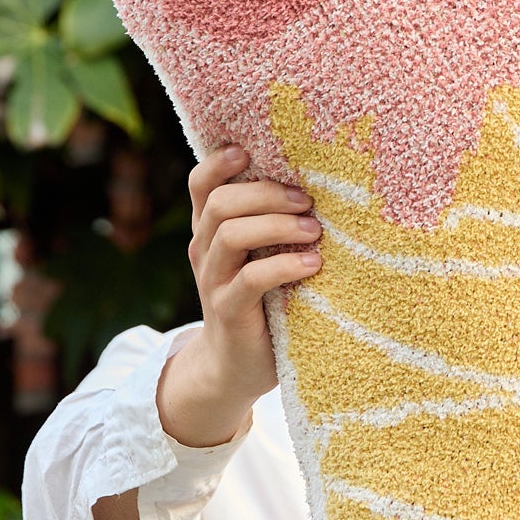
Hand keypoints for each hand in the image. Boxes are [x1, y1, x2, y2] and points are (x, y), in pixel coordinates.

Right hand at [157, 145, 321, 448]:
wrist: (235, 367)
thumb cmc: (262, 303)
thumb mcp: (260, 258)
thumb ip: (270, 226)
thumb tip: (317, 185)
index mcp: (211, 231)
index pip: (202, 185)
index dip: (220, 163)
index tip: (251, 152)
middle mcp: (206, 251)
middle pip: (219, 203)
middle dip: (266, 193)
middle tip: (307, 201)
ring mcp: (213, 282)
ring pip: (230, 235)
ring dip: (277, 225)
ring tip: (315, 232)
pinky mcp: (228, 312)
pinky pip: (250, 279)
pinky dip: (284, 266)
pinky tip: (312, 265)